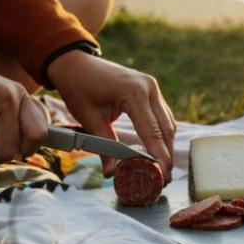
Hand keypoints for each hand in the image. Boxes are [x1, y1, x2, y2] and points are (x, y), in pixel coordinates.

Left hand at [47, 50, 175, 181]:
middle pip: (166, 129)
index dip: (159, 157)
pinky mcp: (151, 90)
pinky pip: (162, 116)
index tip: (163, 176)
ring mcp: (152, 87)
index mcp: (134, 92)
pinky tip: (158, 151)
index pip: (152, 132)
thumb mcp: (89, 118)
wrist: (76, 63)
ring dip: (166, 147)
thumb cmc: (79, 87)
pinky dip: (162, 135)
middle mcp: (149, 87)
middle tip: (164, 180)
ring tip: (162, 170)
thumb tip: (112, 174)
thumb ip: (104, 146)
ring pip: (168, 123)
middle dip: (166, 156)